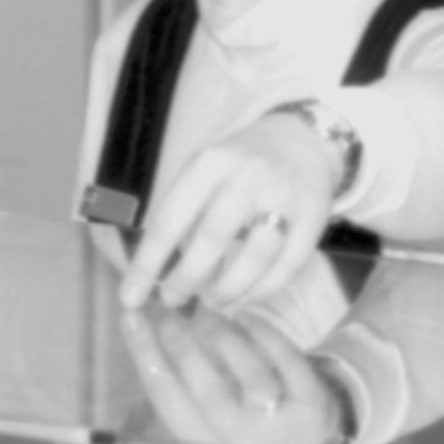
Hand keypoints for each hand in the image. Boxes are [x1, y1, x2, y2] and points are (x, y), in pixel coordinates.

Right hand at [115, 301, 350, 443]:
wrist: (308, 436)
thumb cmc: (242, 412)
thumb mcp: (208, 403)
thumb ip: (180, 373)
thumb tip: (141, 320)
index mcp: (206, 443)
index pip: (169, 401)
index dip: (146, 356)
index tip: (130, 317)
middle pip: (210, 395)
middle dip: (186, 350)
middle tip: (171, 316)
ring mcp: (282, 428)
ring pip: (254, 380)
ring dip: (227, 339)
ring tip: (209, 314)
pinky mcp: (312, 407)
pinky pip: (288, 364)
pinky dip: (265, 335)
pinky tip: (246, 317)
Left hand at [117, 110, 338, 310]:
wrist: (302, 142)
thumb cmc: (238, 167)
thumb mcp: (203, 173)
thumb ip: (181, 215)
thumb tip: (151, 276)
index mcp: (210, 162)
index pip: (170, 221)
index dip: (147, 265)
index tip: (128, 298)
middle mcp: (249, 175)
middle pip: (212, 239)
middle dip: (186, 279)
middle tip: (172, 301)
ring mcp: (286, 196)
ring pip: (255, 257)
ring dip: (227, 289)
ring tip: (211, 301)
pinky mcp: (315, 218)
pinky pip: (287, 267)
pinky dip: (261, 291)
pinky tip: (243, 299)